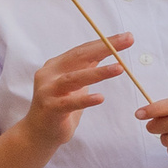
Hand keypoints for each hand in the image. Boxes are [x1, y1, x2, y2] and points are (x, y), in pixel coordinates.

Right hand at [24, 33, 133, 147]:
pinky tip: (100, 97)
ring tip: (120, 68)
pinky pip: (69, 103)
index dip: (105, 42)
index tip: (128, 36)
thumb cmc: (62, 104)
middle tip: (128, 41)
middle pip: (79, 57)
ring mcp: (48, 90)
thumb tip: (111, 48)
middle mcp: (50, 73)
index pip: (83, 50)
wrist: (39, 131)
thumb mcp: (76, 83)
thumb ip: (88, 67)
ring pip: (74, 78)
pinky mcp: (49, 108)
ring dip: (98, 73)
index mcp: (57, 65)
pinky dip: (85, 100)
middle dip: (105, 48)